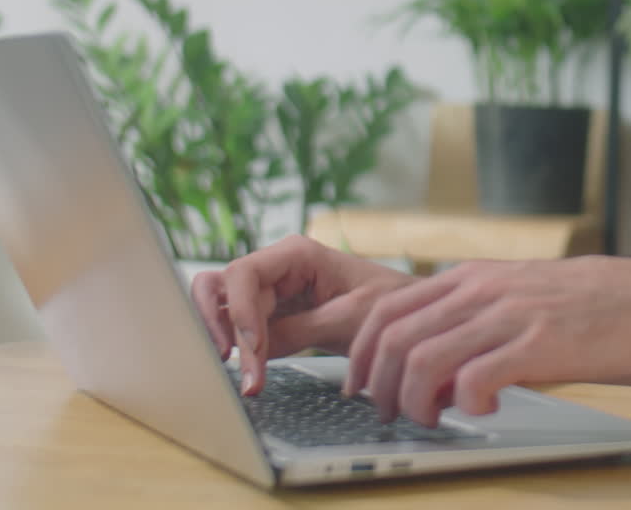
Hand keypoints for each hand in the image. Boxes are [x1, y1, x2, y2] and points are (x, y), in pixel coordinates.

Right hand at [191, 235, 415, 395]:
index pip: (244, 274)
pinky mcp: (272, 315)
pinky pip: (240, 328)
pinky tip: (248, 375)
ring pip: (222, 306)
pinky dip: (238, 350)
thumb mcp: (348, 319)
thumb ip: (297, 331)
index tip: (249, 347)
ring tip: (239, 375)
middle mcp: (276, 267)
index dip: (239, 310)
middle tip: (232, 367)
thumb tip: (252, 350)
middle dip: (222, 328)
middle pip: (223, 290)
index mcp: (297, 254)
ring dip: (222, 338)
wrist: (409, 317)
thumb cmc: (390, 304)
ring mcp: (271, 291)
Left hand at [342, 255, 630, 425]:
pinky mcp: (536, 345)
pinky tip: (485, 411)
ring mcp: (507, 316)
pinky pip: (474, 381)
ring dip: (414, 403)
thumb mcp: (518, 291)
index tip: (358, 385)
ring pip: (422, 362)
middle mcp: (481, 290)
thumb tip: (431, 362)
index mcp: (471, 276)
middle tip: (390, 414)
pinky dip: (465, 405)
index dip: (360, 352)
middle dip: (379, 386)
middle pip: (393, 338)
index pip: (388, 308)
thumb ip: (472, 315)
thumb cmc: (589, 301)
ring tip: (432, 420)